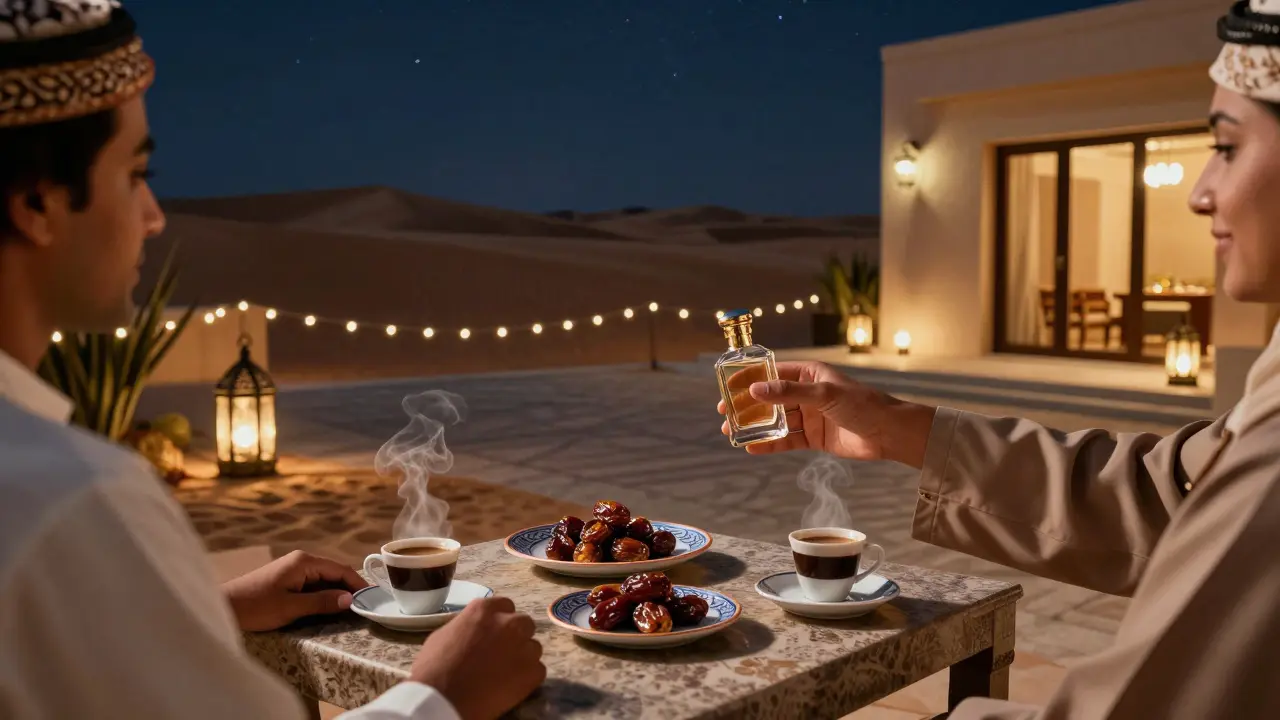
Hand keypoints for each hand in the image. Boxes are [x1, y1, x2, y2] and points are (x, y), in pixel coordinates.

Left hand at [222, 550, 367, 631]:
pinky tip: (330, 606)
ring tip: (352, 609)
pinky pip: (313, 584)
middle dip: (350, 588)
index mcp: (304, 562)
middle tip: (365, 606)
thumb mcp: (291, 607)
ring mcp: (294, 568)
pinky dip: (324, 594)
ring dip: (337, 592)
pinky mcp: (288, 578)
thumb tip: (351, 600)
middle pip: (334, 573)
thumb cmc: (256, 607)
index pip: (341, 569)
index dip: (358, 584)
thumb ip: (322, 602)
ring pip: (324, 579)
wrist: (224, 607)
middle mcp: (302, 560)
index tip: (372, 599)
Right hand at [410, 596, 544, 719]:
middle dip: (516, 636)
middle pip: (524, 624)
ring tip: (505, 673)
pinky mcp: (533, 672)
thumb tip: (473, 628)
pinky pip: (537, 670)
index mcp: (485, 609)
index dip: (500, 621)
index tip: (495, 633)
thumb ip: (466, 625)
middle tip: (502, 653)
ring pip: (533, 647)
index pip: (505, 606)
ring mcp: (524, 647)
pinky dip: (527, 678)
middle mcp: (509, 623)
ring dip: (522, 657)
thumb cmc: (434, 667)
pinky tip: (510, 687)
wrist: (442, 698)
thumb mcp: (444, 634)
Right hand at [716, 360, 935, 467]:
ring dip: (755, 427)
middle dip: (747, 407)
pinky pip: (787, 440)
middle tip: (725, 414)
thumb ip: (789, 392)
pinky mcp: (814, 437)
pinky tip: (752, 448)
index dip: (749, 380)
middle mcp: (807, 393)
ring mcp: (810, 416)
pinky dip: (770, 444)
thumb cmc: (862, 405)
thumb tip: (756, 390)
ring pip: (776, 421)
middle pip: (770, 399)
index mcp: (810, 373)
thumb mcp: (824, 394)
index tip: (728, 388)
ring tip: (732, 433)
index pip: (772, 373)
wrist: (889, 434)